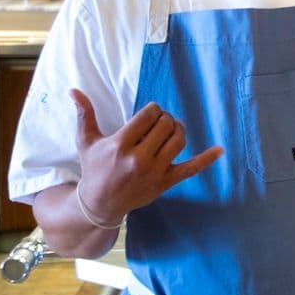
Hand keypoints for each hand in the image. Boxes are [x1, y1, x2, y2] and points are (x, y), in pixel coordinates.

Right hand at [72, 90, 222, 224]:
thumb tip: (74, 90)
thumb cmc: (93, 169)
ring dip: (178, 129)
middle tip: (158, 122)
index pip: (149, 115)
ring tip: (171, 129)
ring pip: (178, 140)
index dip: (153, 110)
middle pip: (165, 125)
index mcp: (120, 145)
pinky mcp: (165, 183)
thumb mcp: (86, 142)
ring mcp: (154, 172)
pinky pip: (190, 169)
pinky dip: (206, 159)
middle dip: (164, 118)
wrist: (100, 204)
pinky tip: (220, 149)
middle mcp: (139, 159)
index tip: (148, 115)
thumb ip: (84, 114)